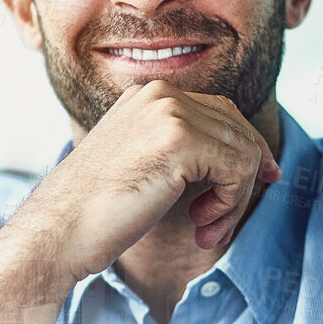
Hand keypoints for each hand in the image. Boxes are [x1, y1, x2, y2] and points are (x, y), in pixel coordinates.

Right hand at [19, 80, 280, 282]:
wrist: (60, 230)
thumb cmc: (97, 210)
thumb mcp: (144, 163)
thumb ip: (183, 147)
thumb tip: (250, 154)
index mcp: (149, 94)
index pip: (222, 112)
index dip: (248, 147)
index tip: (263, 178)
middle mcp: (161, 94)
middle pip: (237, 130)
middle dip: (243, 178)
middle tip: (221, 221)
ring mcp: (172, 112)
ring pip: (243, 152)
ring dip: (234, 200)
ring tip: (207, 229)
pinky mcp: (182, 140)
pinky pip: (239, 170)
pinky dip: (230, 204)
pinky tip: (201, 225)